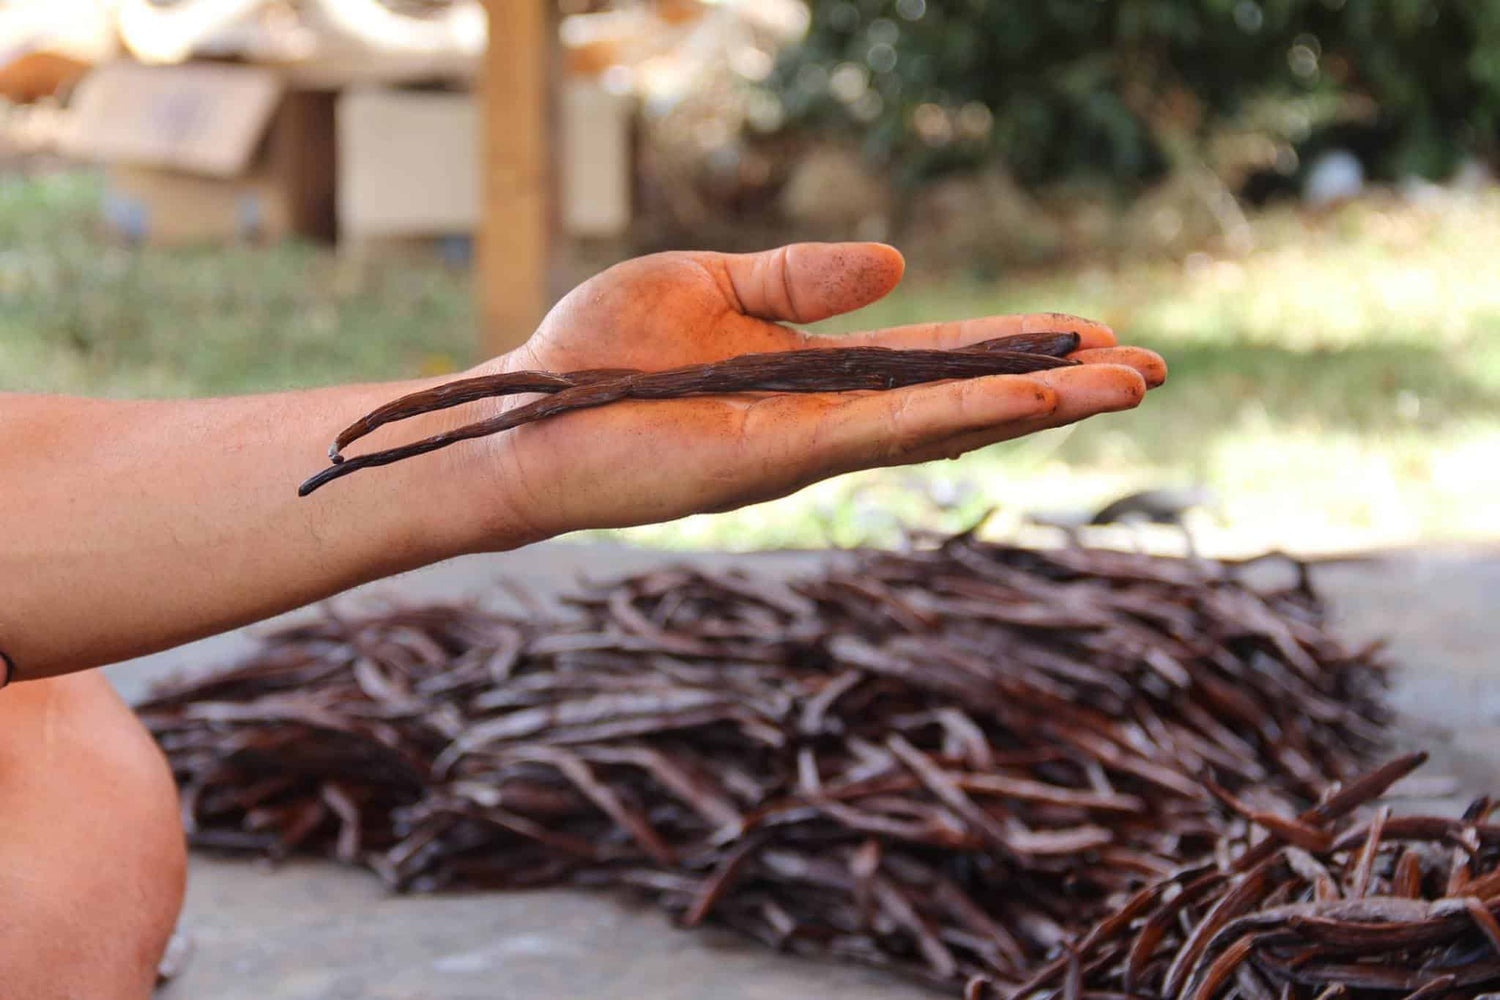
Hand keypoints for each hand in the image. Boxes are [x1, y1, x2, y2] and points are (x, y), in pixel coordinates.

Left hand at [469, 243, 1165, 542]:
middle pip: (965, 398)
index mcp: (817, 372)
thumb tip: (899, 262)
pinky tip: (1035, 399)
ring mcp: (813, 445)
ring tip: (1127, 385)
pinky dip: (967, 414)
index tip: (1092, 334)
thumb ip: (803, 280)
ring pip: (949, 422)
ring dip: (1040, 404)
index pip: (938, 360)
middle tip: (1149, 370)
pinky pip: (891, 432)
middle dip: (1056, 384)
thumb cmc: (602, 351)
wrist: (526, 411)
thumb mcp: (712, 285)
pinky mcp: (782, 459)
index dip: (1015, 348)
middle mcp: (830, 417)